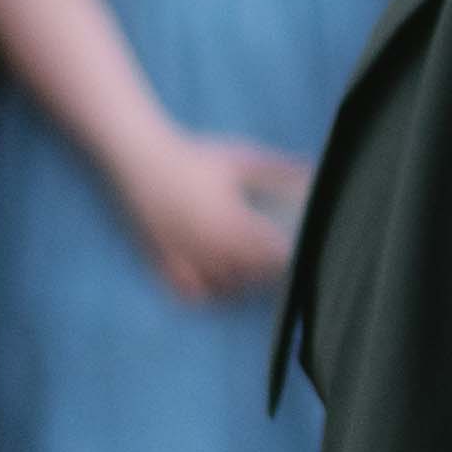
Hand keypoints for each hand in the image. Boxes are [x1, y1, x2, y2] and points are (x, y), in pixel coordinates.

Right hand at [108, 128, 308, 303]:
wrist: (138, 160)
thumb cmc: (194, 157)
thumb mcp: (240, 160)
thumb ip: (278, 170)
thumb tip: (314, 173)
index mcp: (232, 223)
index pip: (272, 256)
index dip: (288, 261)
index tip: (300, 257)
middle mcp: (209, 246)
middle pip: (251, 277)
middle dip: (268, 276)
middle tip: (282, 270)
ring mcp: (183, 258)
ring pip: (223, 290)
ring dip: (242, 287)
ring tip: (255, 278)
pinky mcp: (162, 263)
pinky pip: (190, 294)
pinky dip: (207, 294)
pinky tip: (220, 285)